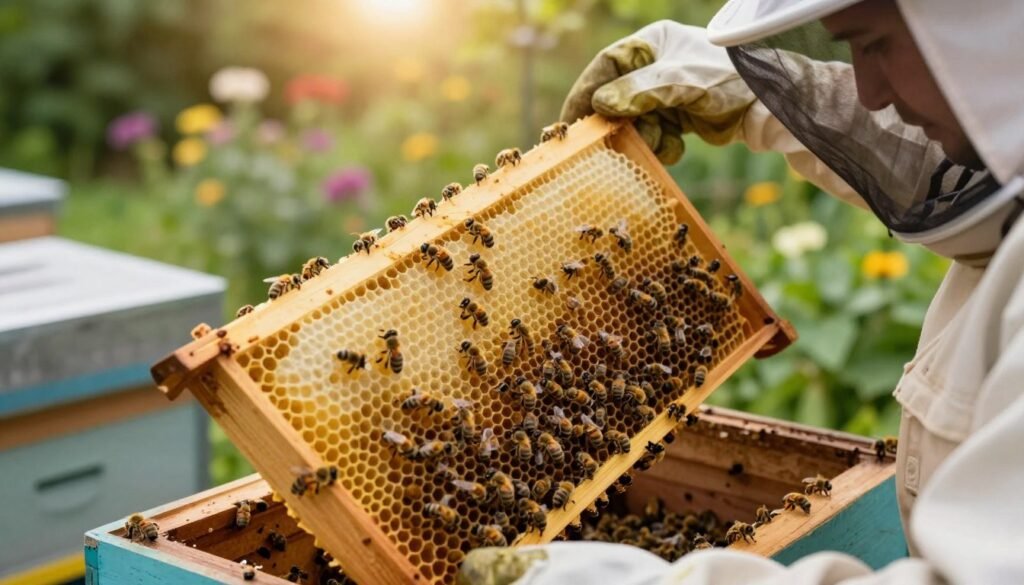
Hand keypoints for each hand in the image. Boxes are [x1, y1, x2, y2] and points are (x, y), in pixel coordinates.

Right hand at [560, 20, 756, 163]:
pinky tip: (678, 146)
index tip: (571, 121)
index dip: (587, 93)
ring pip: (634, 121)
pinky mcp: (677, 115)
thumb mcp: (679, 82)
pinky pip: (653, 134)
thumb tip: (600, 105)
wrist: (768, 105)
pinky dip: (661, 145)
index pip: (607, 66)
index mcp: (652, 43)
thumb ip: (638, 92)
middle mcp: (655, 64)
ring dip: (643, 138)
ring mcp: (665, 91)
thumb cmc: (726, 80)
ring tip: (661, 143)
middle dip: (617, 123)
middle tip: (606, 145)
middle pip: (617, 97)